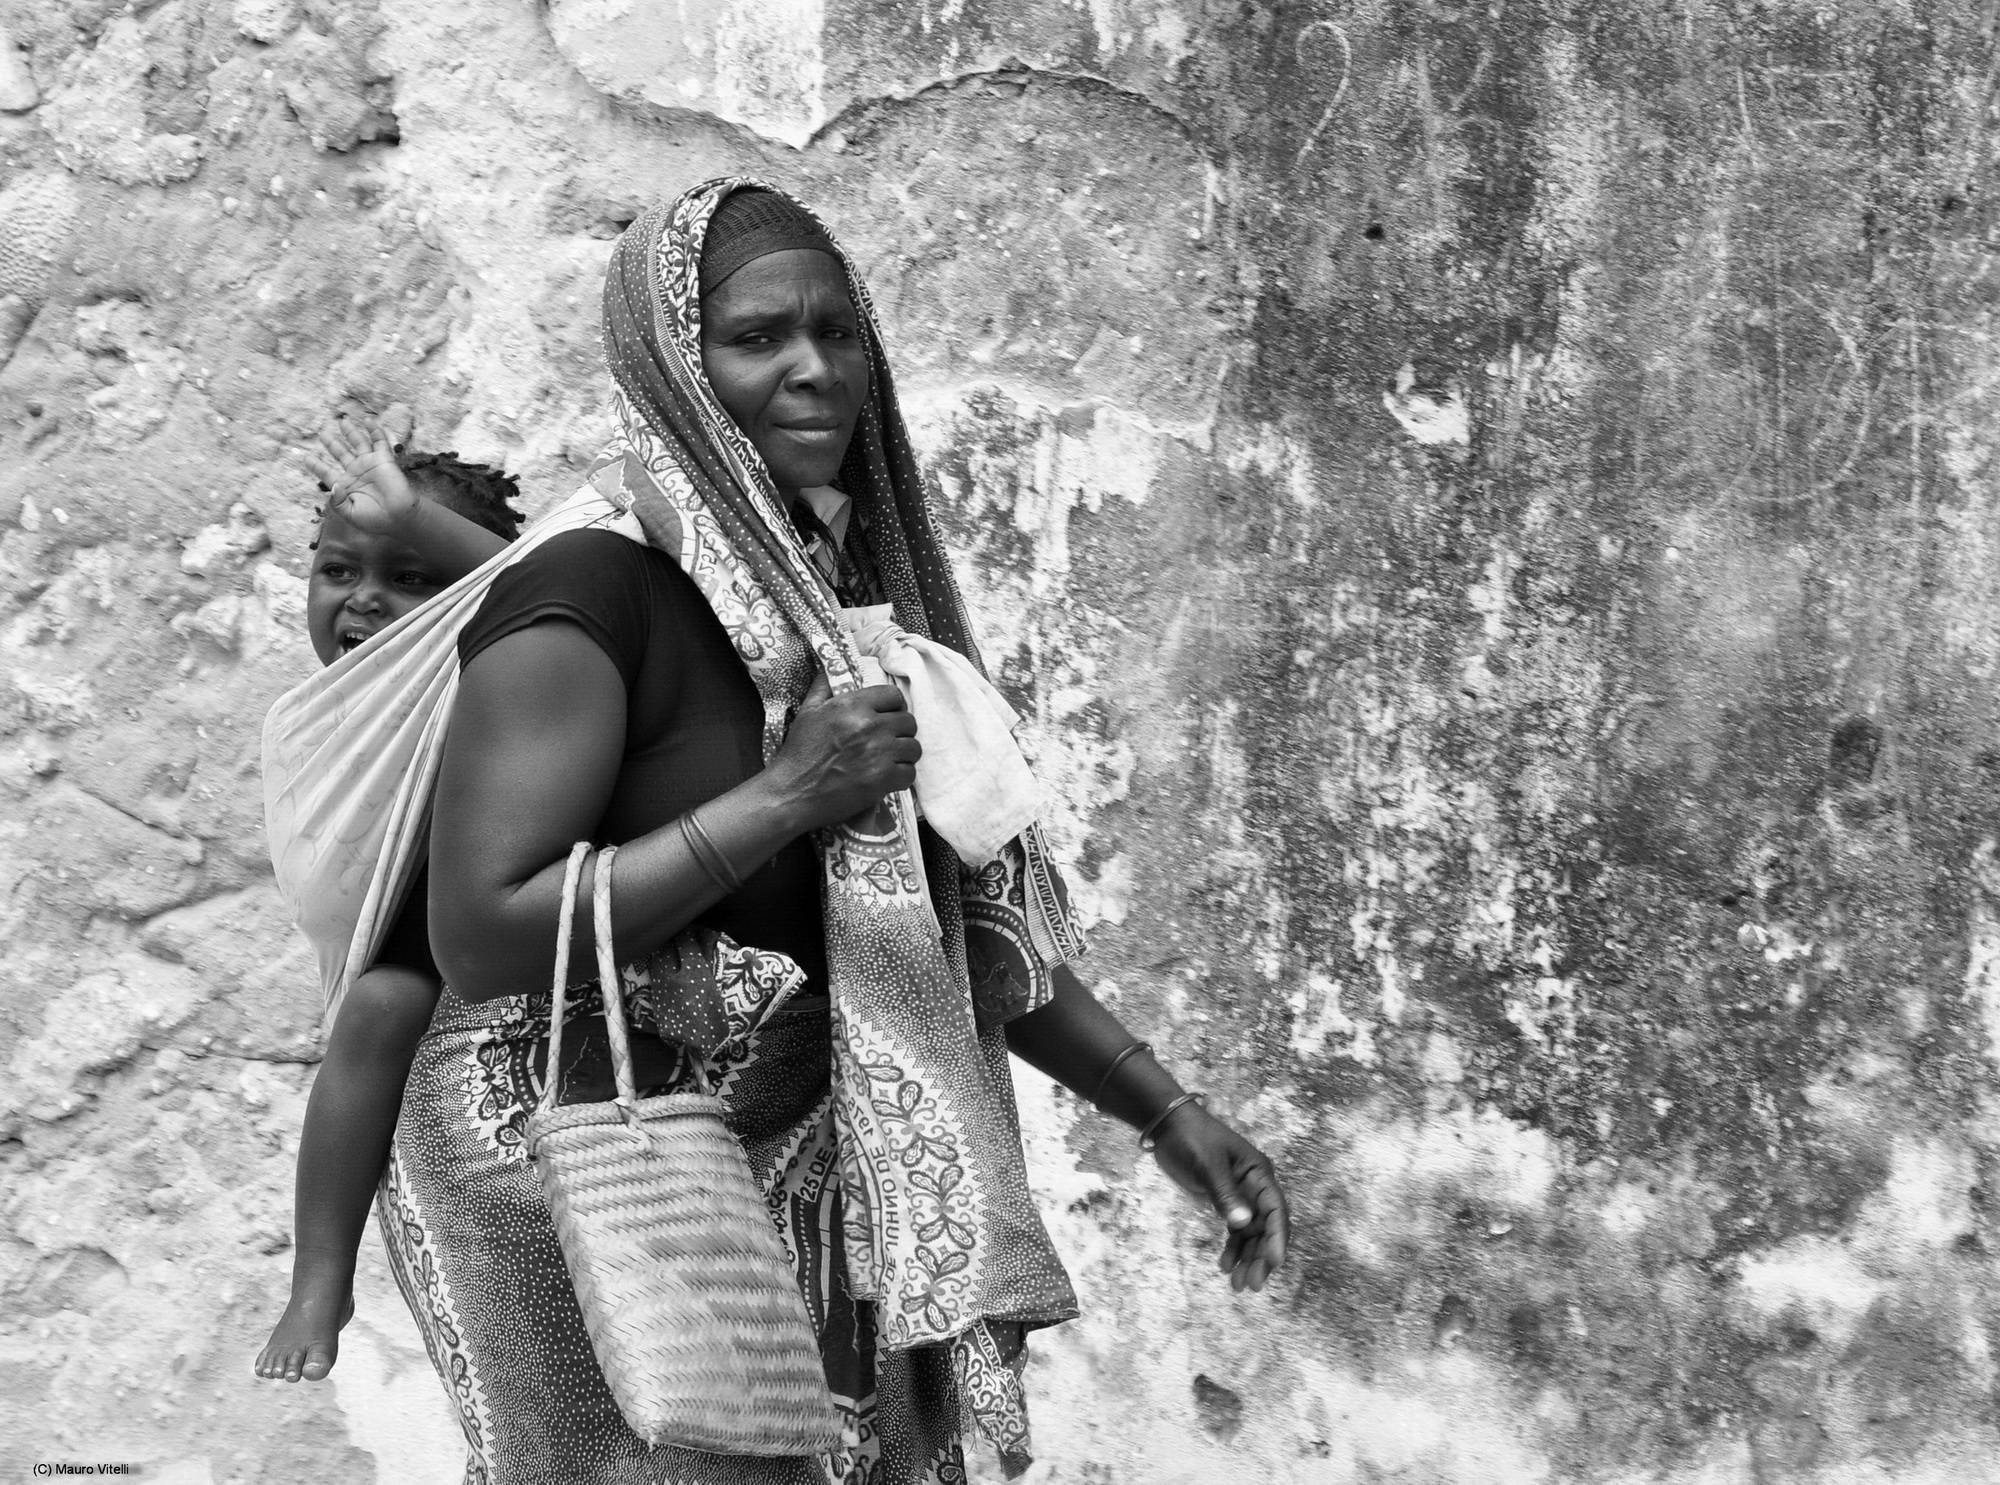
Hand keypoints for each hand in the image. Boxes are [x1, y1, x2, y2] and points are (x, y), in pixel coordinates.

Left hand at [296, 405, 417, 535]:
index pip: (327, 472)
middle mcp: (356, 472)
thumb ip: (336, 501)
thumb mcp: (349, 513)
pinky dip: (374, 430)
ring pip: (358, 443)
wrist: (399, 517)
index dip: (317, 465)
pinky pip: (379, 441)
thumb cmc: (375, 519)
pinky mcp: (384, 459)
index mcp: (345, 485)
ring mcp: (370, 464)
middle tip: (323, 434)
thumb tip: (333, 485)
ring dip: (350, 432)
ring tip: (342, 421)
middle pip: (341, 453)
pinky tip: (368, 420)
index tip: (306, 457)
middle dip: (332, 443)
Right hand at [769, 672, 920, 830]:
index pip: (893, 695)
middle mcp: (869, 726)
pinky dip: (902, 776)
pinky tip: (888, 777)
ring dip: (904, 754)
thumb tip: (833, 666)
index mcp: (852, 705)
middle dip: (901, 731)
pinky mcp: (883, 779)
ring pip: (913, 747)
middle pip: (908, 721)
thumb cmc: (799, 752)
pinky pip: (910, 772)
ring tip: (890, 759)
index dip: (893, 706)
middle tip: (889, 741)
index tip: (888, 716)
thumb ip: (824, 686)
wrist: (793, 792)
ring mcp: (879, 753)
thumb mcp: (807, 711)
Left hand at [1148, 1102, 1288, 1291]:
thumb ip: (1224, 1194)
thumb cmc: (1190, 1139)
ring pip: (1251, 1233)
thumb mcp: (1207, 1165)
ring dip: (1247, 1258)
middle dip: (1261, 1257)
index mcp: (1259, 1174)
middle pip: (1266, 1227)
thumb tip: (1243, 1224)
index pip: (1275, 1210)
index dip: (1277, 1238)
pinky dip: (1233, 1248)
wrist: (1168, 1126)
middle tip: (1252, 1285)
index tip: (1275, 1263)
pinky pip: (1236, 1230)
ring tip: (1237, 1285)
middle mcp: (1255, 1186)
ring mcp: (1242, 1195)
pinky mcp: (1226, 1201)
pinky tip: (1224, 1266)